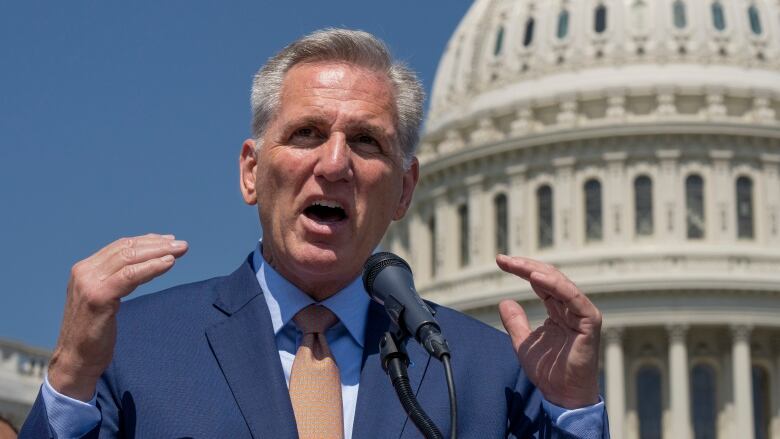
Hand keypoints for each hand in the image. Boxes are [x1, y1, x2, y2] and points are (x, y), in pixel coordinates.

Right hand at [48, 234, 187, 400]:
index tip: (168, 240)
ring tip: (180, 251)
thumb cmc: (94, 334)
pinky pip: (130, 276)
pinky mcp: (98, 297)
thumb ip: (115, 280)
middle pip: (127, 249)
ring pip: (130, 258)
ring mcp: (89, 284)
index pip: (120, 247)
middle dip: (157, 244)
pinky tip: (168, 264)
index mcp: (85, 269)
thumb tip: (142, 264)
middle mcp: (84, 272)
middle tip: (181, 245)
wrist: (76, 361)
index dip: (146, 241)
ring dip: (158, 252)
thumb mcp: (103, 299)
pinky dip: (151, 267)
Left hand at [496, 254, 601, 408]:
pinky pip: (573, 298)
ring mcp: (582, 313)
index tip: (501, 261)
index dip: (522, 270)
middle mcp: (571, 307)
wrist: (563, 396)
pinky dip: (555, 285)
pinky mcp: (589, 322)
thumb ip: (515, 322)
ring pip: (560, 282)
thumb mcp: (523, 343)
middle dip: (525, 266)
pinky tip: (536, 278)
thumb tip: (504, 301)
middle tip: (503, 259)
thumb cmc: (548, 371)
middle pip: (549, 277)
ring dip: (537, 271)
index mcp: (559, 309)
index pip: (541, 282)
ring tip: (516, 265)